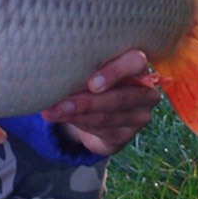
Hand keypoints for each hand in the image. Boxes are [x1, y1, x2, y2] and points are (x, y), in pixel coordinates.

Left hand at [41, 49, 160, 156]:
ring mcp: (139, 116)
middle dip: (87, 102)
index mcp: (138, 65)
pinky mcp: (126, 135)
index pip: (136, 62)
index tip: (91, 84)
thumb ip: (86, 64)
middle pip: (119, 98)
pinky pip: (101, 130)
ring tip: (52, 112)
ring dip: (76, 115)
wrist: (102, 109)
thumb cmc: (95, 76)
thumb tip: (56, 64)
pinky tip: (61, 118)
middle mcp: (145, 92)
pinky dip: (78, 122)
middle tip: (61, 104)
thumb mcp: (94, 66)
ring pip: (107, 117)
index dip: (115, 72)